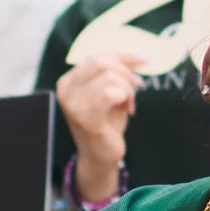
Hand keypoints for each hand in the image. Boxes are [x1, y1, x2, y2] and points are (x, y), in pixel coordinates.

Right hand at [55, 48, 143, 203]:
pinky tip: (127, 109)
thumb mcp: (109, 90)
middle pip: (102, 62)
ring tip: (128, 102)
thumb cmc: (107, 121)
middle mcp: (66, 90)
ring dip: (128, 89)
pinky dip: (126, 98)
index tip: (143, 59)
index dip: (123, 55)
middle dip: (126, 72)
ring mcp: (73, 104)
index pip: (96, 55)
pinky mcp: (86, 118)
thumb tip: (138, 56)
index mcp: (68, 81)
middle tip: (135, 87)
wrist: (100, 155)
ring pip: (110, 77)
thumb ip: (115, 71)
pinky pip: (112, 93)